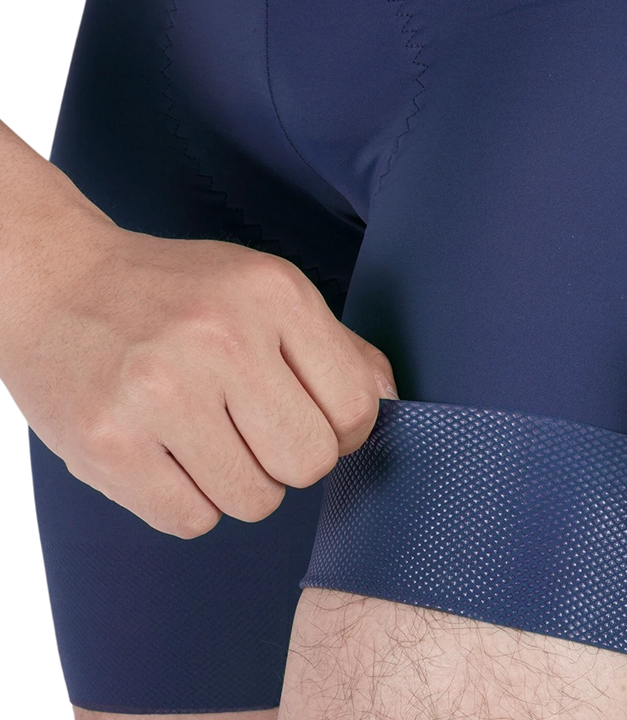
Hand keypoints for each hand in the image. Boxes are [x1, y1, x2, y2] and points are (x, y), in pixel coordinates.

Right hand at [0, 220, 397, 538]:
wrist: (58, 284)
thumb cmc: (176, 294)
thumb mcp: (265, 290)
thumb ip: (338, 348)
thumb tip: (391, 405)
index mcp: (274, 293)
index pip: (356, 409)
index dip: (343, 430)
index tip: (311, 420)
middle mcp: (220, 338)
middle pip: (309, 463)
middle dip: (291, 459)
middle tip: (254, 429)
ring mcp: (159, 391)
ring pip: (255, 501)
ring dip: (239, 481)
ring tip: (204, 435)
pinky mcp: (108, 443)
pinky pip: (192, 520)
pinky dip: (190, 499)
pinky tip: (167, 453)